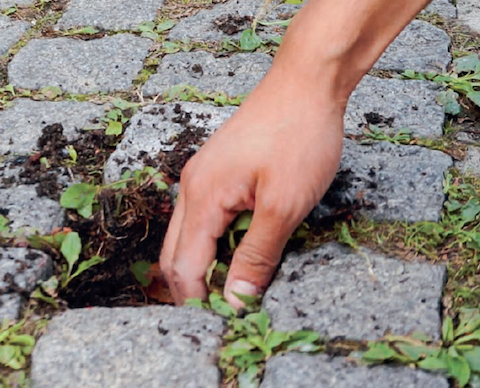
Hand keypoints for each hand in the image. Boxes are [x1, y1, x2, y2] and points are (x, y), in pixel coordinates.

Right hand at [160, 71, 345, 307]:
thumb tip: (237, 299)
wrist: (305, 85)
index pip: (185, 267)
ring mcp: (200, 178)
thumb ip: (256, 255)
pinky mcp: (214, 172)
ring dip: (204, 266)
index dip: (200, 302)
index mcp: (201, 198)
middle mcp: (190, 188)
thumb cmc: (298, 137)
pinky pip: (201, 218)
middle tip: (225, 312)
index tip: (224, 323)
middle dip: (194, 289)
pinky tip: (239, 248)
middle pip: (175, 255)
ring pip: (186, 237)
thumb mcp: (284, 205)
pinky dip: (214, 242)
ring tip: (234, 286)